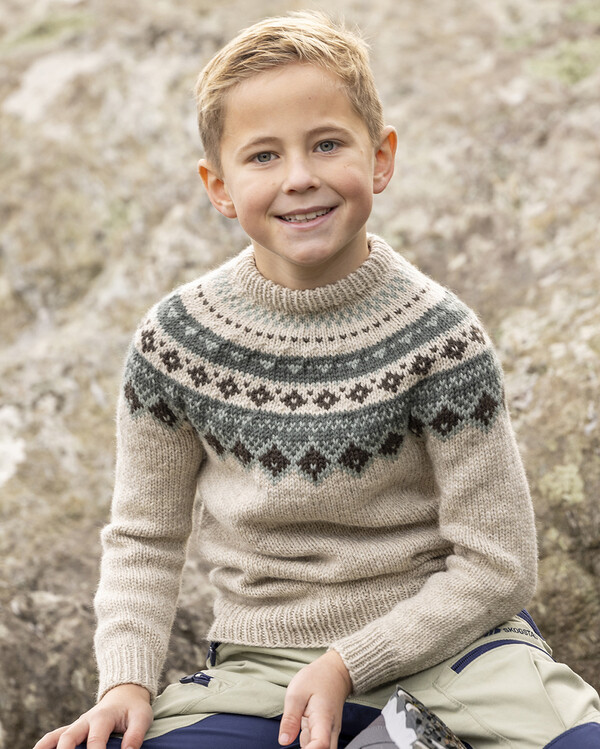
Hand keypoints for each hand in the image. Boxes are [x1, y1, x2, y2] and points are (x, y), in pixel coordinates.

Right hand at [33, 683, 152, 748]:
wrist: (124, 694)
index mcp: (103, 716)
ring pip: (57, 737)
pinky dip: (43, 745)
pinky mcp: (72, 730)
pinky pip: (53, 737)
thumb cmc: (133, 708)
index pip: (96, 738)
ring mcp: (77, 725)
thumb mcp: (141, 717)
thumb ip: (135, 734)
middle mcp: (86, 720)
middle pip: (70, 737)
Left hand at [278, 649, 352, 748]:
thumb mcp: (296, 693)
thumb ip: (290, 718)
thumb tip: (284, 741)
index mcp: (323, 720)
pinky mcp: (325, 734)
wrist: (335, 673)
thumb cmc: (316, 679)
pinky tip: (296, 737)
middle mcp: (330, 732)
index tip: (292, 747)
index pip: (320, 745)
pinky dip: (308, 747)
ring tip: (293, 734)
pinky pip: (319, 747)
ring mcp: (329, 734)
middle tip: (291, 744)